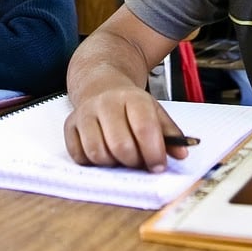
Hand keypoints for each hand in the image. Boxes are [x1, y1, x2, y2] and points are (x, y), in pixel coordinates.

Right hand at [63, 87, 190, 172]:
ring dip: (112, 163)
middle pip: (120, 145)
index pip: (144, 128)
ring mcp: (85, 114)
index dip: (153, 152)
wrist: (100, 84)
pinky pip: (78, 155)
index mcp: (131, 98)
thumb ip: (170, 133)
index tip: (158, 166)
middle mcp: (105, 103)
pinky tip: (102, 152)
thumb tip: (182, 153)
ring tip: (119, 156)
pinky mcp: (69, 125)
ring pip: (97, 153)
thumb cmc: (130, 104)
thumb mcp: (154, 111)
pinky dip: (91, 162)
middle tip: (138, 161)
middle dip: (133, 161)